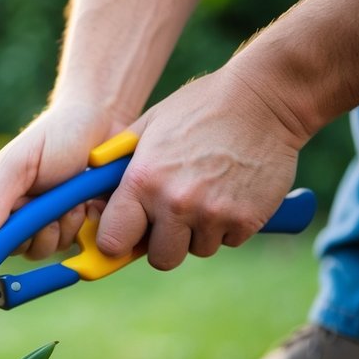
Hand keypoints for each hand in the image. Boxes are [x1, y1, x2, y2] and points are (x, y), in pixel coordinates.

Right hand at [0, 101, 131, 257]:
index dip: (6, 242)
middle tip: (56, 203)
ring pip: (54, 247)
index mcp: (2, 205)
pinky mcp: (82, 224)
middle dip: (43, 230)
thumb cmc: (54, 135)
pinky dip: (88, 224)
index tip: (22, 231)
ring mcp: (54, 222)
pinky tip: (91, 202)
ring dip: (68, 225)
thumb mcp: (16, 166)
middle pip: (26, 249)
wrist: (102, 118)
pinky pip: (81, 241)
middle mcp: (25, 217)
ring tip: (76, 197)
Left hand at [97, 66, 306, 269]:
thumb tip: (92, 196)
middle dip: (166, 243)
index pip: (113, 242)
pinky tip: (232, 192)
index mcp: (143, 181)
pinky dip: (230, 225)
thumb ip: (118, 165)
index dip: (119, 242)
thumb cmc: (200, 109)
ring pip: (197, 249)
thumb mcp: (147, 127)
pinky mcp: (246, 219)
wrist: (265, 98)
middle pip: (160, 259)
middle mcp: (175, 203)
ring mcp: (212, 214)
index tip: (128, 236)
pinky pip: (230, 241)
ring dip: (200, 232)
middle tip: (175, 217)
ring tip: (209, 192)